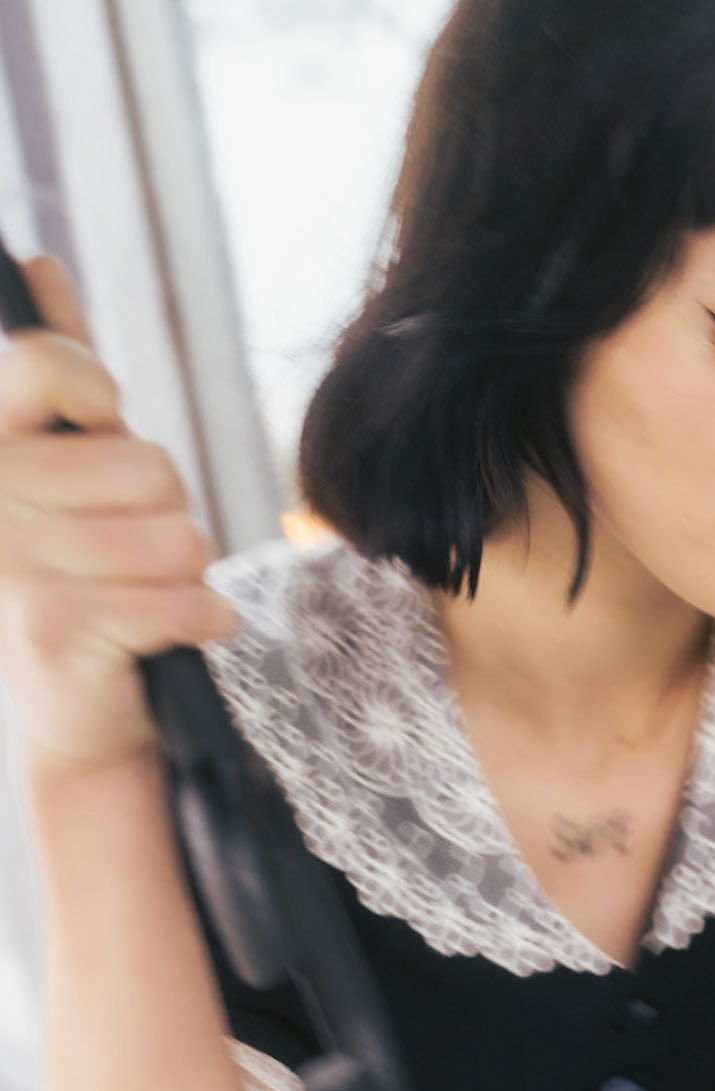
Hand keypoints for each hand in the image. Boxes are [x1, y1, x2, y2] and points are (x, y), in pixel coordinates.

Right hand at [0, 256, 238, 776]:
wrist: (81, 713)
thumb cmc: (85, 577)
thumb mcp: (68, 466)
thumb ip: (55, 374)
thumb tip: (39, 261)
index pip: (49, 366)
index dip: (98, 399)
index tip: (95, 437)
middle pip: (149, 466)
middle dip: (168, 516)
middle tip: (130, 555)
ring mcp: (14, 565)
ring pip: (177, 538)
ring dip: (188, 575)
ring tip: (148, 597)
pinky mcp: (57, 627)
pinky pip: (185, 601)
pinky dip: (203, 623)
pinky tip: (171, 634)